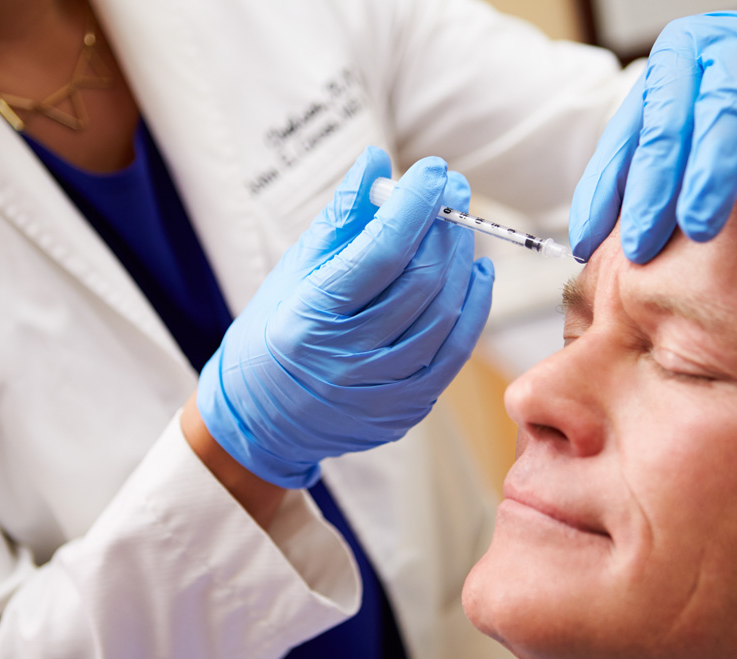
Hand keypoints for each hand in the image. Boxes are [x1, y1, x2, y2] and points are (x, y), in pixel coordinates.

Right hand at [196, 147, 492, 487]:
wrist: (262, 420)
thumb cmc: (272, 334)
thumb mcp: (294, 271)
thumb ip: (341, 218)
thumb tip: (378, 160)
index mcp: (311, 318)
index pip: (379, 253)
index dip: (414, 206)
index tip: (433, 170)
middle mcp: (348, 360)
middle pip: (420, 281)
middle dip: (444, 227)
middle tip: (452, 190)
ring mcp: (382, 390)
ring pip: (444, 314)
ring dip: (461, 262)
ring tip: (460, 228)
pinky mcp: (407, 408)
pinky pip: (455, 352)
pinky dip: (473, 307)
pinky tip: (475, 273)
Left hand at [569, 11, 736, 262]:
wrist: (722, 56)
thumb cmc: (680, 112)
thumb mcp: (642, 139)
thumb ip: (613, 183)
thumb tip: (580, 245)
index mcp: (673, 68)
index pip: (654, 131)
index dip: (642, 189)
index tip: (634, 246)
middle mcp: (728, 52)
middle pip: (717, 109)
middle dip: (707, 170)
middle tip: (698, 228)